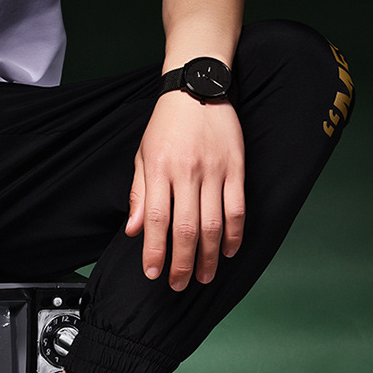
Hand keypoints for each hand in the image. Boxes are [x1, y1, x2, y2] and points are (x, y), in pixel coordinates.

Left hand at [125, 92, 245, 289]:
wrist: (197, 87)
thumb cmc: (166, 125)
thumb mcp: (143, 155)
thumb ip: (139, 194)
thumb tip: (135, 231)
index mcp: (159, 170)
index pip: (156, 220)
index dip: (155, 251)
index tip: (153, 273)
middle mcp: (187, 172)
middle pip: (186, 228)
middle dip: (183, 263)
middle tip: (179, 284)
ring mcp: (214, 170)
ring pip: (214, 223)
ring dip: (210, 256)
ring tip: (204, 276)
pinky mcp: (237, 167)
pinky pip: (237, 207)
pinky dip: (234, 233)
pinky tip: (228, 251)